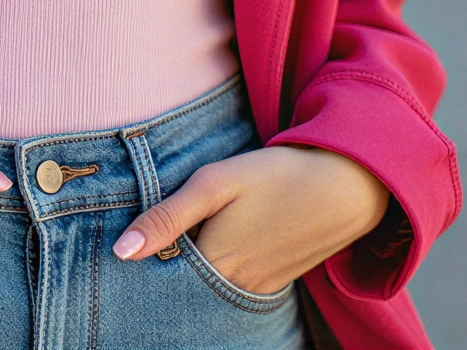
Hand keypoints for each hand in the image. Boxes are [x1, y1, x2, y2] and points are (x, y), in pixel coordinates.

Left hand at [110, 147, 390, 295]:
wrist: (345, 185)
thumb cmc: (276, 176)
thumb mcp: (215, 183)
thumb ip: (167, 217)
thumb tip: (121, 252)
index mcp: (213, 264)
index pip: (161, 279)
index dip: (144, 265)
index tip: (126, 251)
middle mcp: (234, 287)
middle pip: (186, 290)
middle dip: (166, 275)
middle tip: (149, 250)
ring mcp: (258, 288)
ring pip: (210, 291)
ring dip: (194, 274)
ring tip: (183, 246)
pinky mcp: (276, 282)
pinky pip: (235, 289)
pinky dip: (220, 276)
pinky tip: (217, 251)